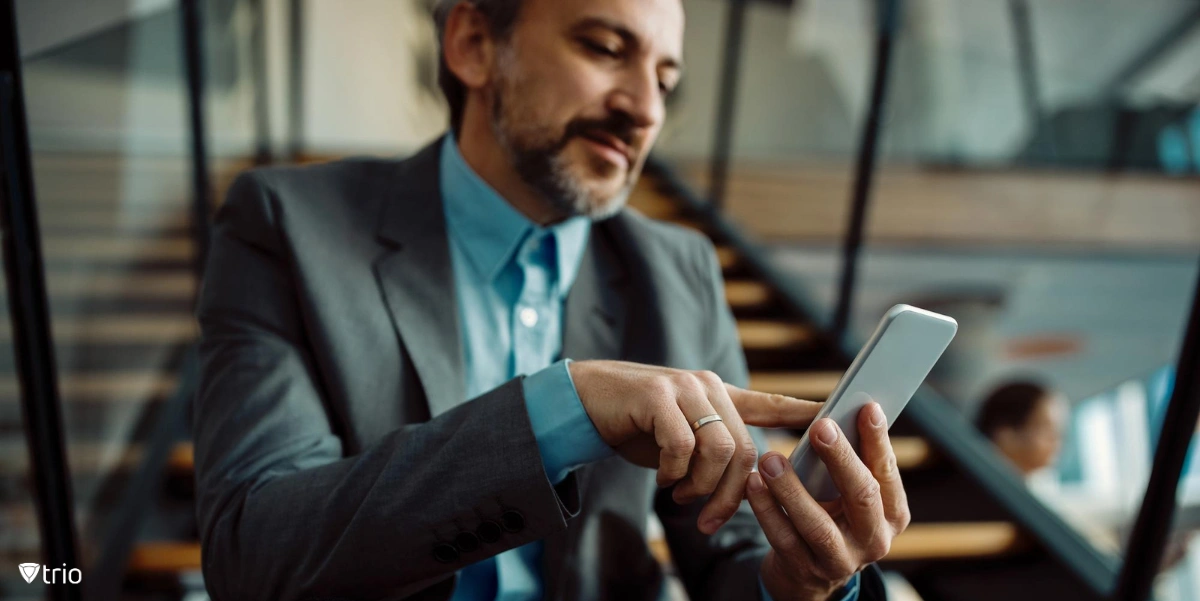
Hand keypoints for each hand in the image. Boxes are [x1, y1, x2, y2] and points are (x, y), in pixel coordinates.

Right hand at [568, 360, 821, 533]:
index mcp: (718, 395)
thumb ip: (712, 451)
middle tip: (708, 519)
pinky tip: (663, 481)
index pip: (770, 403)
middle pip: (744, 448)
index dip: (801, 412)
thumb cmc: (637, 425)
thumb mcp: (681, 438)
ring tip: (681, 497)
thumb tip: (744, 489)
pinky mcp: (657, 396)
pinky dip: (675, 474)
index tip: (832, 418)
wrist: (586, 402)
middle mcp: (707, 386)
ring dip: (701, 486)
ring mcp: (683, 387)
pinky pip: (682, 446)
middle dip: (730, 493)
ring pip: (718, 448)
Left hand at [745, 402, 909, 600]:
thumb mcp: (848, 493)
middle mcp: (874, 540)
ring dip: (792, 488)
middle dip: (841, 459)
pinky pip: (783, 538)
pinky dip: (767, 510)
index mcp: (892, 513)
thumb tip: (843, 411)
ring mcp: (840, 560)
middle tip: (820, 427)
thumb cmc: (831, 514)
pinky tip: (753, 484)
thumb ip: (849, 460)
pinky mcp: (805, 571)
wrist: (810, 573)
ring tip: (770, 458)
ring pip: (818, 525)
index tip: (866, 407)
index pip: (887, 472)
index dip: (878, 440)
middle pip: (862, 497)